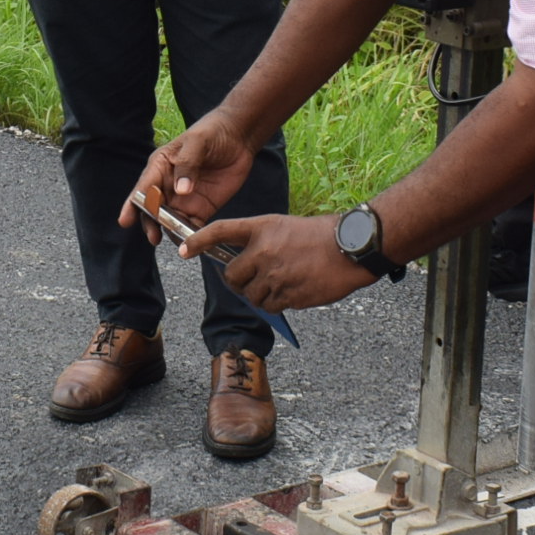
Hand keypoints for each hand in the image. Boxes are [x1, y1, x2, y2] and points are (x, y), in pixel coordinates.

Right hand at [122, 113, 259, 233]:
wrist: (237, 137)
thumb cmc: (211, 132)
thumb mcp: (197, 143)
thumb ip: (188, 164)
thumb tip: (181, 190)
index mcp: (160, 167)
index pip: (143, 188)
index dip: (133, 205)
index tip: (125, 220)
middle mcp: (168, 186)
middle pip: (153, 210)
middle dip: (151, 224)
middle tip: (154, 236)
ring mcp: (184, 199)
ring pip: (170, 221)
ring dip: (171, 232)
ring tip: (177, 241)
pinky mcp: (201, 208)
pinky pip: (192, 226)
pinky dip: (191, 235)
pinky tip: (194, 241)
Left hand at [188, 212, 372, 312]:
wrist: (351, 247)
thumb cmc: (320, 236)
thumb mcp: (285, 227)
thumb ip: (261, 244)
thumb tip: (244, 270)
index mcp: (262, 228)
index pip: (220, 231)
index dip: (198, 241)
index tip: (183, 250)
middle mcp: (263, 251)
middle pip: (232, 277)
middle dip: (239, 282)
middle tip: (252, 281)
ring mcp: (275, 275)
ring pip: (251, 296)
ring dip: (261, 295)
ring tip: (281, 284)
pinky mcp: (289, 295)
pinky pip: (271, 307)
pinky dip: (277, 304)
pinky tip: (293, 292)